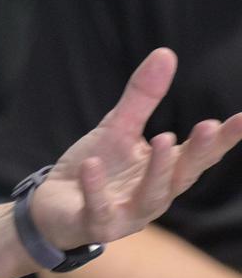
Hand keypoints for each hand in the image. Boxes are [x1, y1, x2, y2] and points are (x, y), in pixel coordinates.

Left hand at [31, 48, 241, 251]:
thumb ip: (143, 97)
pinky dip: (96, 188)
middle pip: (181, 175)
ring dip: (157, 169)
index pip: (199, 156)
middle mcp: (154, 196)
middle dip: (197, 153)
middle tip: (208, 126)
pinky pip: (99, 208)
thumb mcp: (118, 127)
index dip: (222, 139)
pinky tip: (91, 165)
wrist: (55, 205)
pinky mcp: (96, 224)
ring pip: (150, 196)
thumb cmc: (97, 168)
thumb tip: (166, 53)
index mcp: (163, 172)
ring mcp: (127, 214)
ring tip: (161, 138)